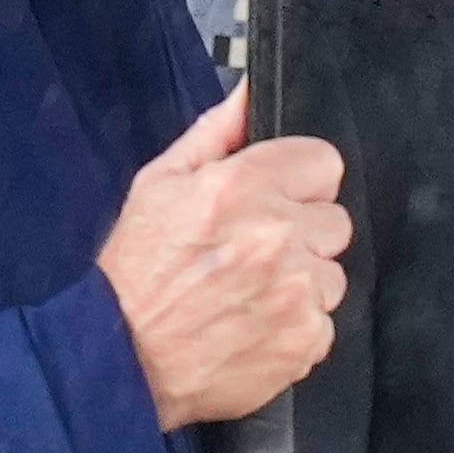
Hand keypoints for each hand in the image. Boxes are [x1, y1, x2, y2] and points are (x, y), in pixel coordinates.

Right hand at [94, 85, 348, 428]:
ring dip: (301, 284)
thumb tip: (252, 91)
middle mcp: (277, 236)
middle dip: (301, 235)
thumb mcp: (159, 184)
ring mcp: (296, 292)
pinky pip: (324, 323)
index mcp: (241, 188)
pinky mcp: (305, 341)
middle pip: (334, 221)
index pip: (325, 162)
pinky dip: (295, 329)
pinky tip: (253, 327)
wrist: (119, 361)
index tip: (275, 202)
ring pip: (332, 276)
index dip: (299, 182)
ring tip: (249, 296)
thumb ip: (216, 132)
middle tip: (252, 255)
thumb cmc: (134, 273)